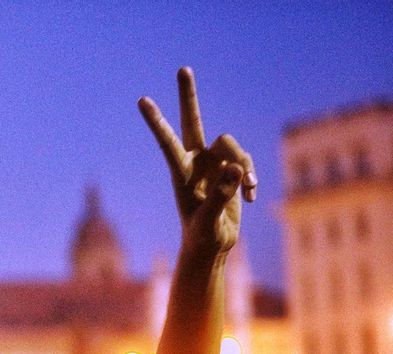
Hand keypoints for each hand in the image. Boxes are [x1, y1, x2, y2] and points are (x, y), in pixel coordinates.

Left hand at [139, 67, 255, 257]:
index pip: (167, 142)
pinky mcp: (231, 167)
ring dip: (245, 165)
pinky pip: (246, 161)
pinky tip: (250, 197)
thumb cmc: (202, 236)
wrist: (211, 244)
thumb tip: (236, 169)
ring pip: (233, 145)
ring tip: (248, 190)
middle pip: (194, 120)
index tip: (142, 100)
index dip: (156, 121)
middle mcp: (195, 161)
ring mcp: (213, 161)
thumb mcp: (208, 222)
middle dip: (189, 95)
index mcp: (180, 172)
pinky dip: (251, 178)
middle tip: (182, 68)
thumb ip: (221, 196)